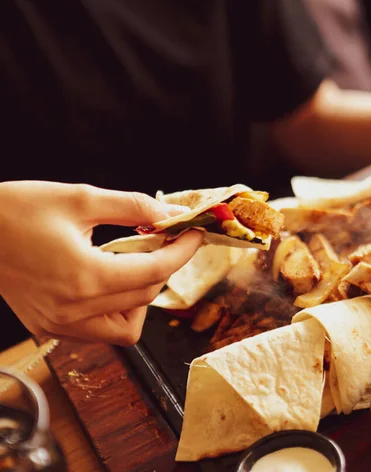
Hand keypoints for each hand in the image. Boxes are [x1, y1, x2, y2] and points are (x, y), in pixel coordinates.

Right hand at [0, 181, 201, 345]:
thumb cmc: (17, 209)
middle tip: (164, 238)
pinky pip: (99, 332)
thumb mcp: (79, 198)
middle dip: (164, 266)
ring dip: (141, 296)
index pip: (154, 272)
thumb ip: (132, 207)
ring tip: (133, 262)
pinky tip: (109, 280)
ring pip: (126, 327)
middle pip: (145, 297)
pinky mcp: (49, 327)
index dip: (182, 250)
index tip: (194, 233)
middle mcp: (74, 311)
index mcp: (84, 276)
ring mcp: (60, 325)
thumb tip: (169, 215)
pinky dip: (116, 310)